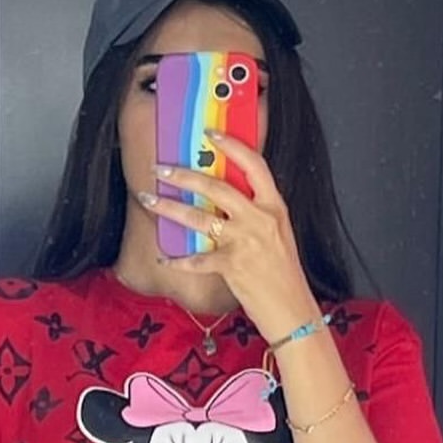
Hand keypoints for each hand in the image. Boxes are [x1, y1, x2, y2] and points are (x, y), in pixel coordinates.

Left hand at [146, 132, 319, 342]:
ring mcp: (245, 241)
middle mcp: (259, 219)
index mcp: (274, 207)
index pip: (254, 165)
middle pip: (216, 186)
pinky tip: (164, 258)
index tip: (210, 133)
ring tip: (149, 199)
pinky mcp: (232, 266)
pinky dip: (177, 260)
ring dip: (169, 207)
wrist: (292, 310)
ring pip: (199, 217)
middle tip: (161, 169)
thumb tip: (227, 203)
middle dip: (183, 175)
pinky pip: (197, 259)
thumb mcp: (278, 235)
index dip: (231, 145)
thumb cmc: (284, 276)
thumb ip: (257, 215)